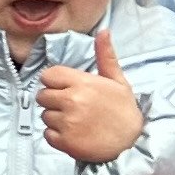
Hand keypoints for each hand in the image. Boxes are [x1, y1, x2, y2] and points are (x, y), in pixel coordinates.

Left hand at [37, 33, 146, 167]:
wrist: (132, 143)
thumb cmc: (124, 110)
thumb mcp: (117, 81)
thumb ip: (105, 56)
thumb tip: (103, 31)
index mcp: (82, 83)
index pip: (48, 75)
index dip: (55, 82)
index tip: (67, 89)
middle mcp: (71, 100)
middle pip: (42, 95)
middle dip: (54, 100)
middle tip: (73, 107)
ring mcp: (67, 122)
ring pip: (44, 116)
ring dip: (56, 119)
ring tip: (77, 122)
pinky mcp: (64, 142)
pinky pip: (47, 135)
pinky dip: (57, 136)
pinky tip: (74, 134)